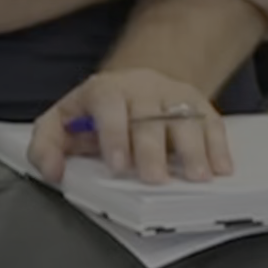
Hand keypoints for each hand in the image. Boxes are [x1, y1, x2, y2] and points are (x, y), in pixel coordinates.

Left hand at [29, 67, 234, 185]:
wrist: (132, 88)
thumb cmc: (94, 115)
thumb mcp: (61, 125)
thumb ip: (46, 147)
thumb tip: (52, 171)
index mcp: (105, 90)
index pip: (109, 103)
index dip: (114, 134)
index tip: (118, 163)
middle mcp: (141, 88)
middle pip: (150, 116)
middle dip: (153, 150)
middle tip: (155, 179)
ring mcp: (173, 96)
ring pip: (186, 118)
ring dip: (193, 149)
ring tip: (197, 176)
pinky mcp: (199, 106)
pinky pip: (212, 122)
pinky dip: (219, 146)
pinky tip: (220, 168)